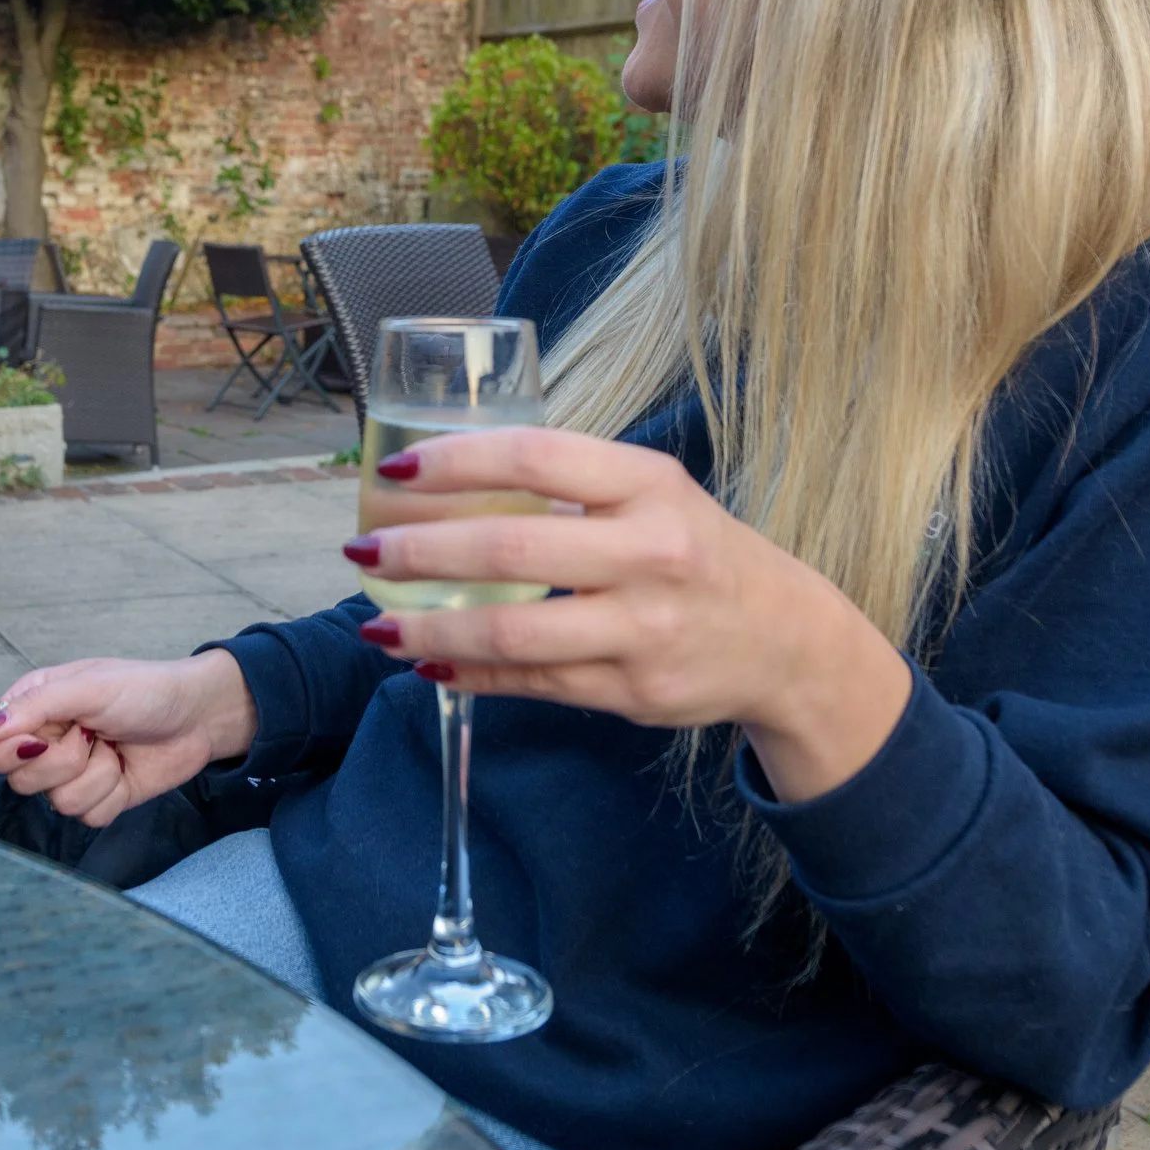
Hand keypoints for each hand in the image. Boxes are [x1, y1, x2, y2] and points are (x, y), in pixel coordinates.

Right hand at [0, 650, 258, 827]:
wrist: (199, 716)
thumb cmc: (145, 689)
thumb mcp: (88, 686)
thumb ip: (35, 706)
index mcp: (31, 707)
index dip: (5, 752)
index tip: (41, 738)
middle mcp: (44, 742)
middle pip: (19, 780)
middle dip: (63, 761)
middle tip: (91, 734)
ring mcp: (70, 774)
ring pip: (56, 803)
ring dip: (95, 777)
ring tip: (113, 747)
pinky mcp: (98, 799)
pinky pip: (87, 817)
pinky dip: (112, 796)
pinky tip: (125, 770)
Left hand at [353, 428, 910, 802]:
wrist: (787, 640)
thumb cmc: (694, 549)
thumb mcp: (650, 494)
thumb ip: (566, 485)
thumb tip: (444, 479)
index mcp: (648, 485)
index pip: (537, 457)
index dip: (457, 461)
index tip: (395, 469)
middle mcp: (650, 554)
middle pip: (510, 552)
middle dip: (419, 553)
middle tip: (362, 552)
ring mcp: (642, 630)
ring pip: (512, 633)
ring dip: (429, 628)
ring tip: (377, 622)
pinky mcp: (631, 691)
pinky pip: (531, 682)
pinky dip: (469, 672)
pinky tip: (427, 659)